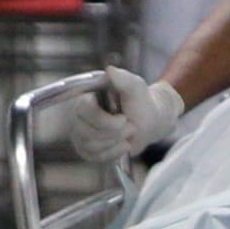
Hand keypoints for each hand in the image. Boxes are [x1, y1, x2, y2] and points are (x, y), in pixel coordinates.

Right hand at [69, 66, 184, 162]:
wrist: (149, 122)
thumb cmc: (141, 103)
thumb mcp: (136, 88)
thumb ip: (123, 79)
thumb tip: (110, 70)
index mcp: (87, 98)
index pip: (84, 111)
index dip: (105, 120)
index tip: (124, 118)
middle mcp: (80, 116)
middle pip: (88, 133)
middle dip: (116, 133)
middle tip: (129, 126)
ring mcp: (81, 134)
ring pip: (92, 146)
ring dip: (117, 142)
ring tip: (126, 133)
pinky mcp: (87, 150)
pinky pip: (96, 158)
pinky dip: (115, 153)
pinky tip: (122, 144)